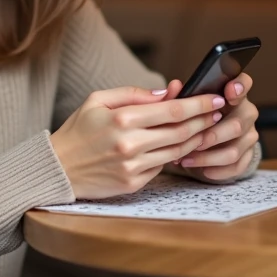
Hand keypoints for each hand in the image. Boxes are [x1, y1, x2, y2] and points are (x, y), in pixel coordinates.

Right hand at [51, 82, 224, 199]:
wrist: (57, 169)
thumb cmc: (77, 131)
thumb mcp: (97, 100)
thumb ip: (132, 93)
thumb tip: (166, 93)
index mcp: (122, 119)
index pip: (174, 110)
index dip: (200, 104)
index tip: (216, 98)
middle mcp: (130, 144)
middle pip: (182, 132)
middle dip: (205, 120)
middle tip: (218, 112)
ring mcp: (133, 167)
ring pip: (178, 151)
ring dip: (196, 139)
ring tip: (205, 127)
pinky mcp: (133, 184)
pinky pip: (163, 167)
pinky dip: (175, 155)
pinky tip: (181, 146)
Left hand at [176, 74, 258, 181]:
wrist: (208, 143)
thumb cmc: (196, 118)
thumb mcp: (187, 107)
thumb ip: (180, 96)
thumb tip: (174, 86)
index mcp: (232, 94)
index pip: (244, 83)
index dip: (239, 86)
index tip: (229, 92)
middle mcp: (246, 112)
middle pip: (238, 125)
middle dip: (211, 136)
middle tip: (192, 142)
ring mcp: (250, 134)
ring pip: (234, 150)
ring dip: (208, 157)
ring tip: (186, 160)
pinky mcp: (248, 155)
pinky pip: (237, 166)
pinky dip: (218, 170)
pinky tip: (203, 170)